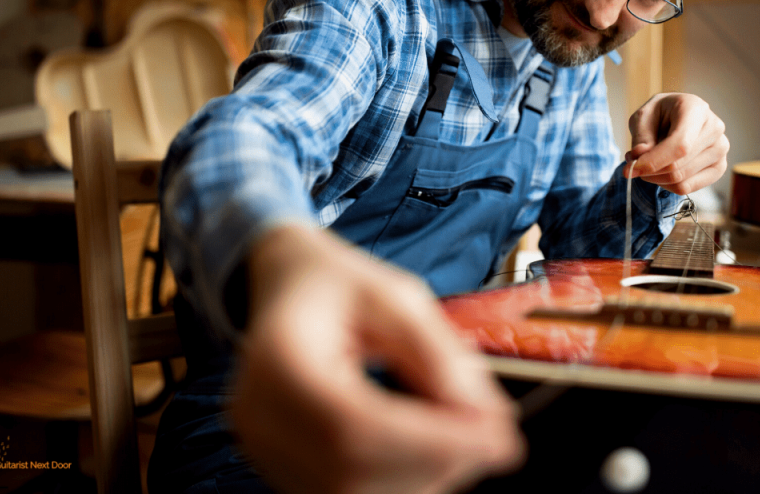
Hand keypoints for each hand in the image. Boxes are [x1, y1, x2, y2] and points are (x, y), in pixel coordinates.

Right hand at [229, 224, 523, 493]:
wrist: (289, 290)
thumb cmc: (341, 287)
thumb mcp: (398, 296)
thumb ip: (439, 354)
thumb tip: (485, 417)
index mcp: (279, 357)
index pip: (353, 425)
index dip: (432, 442)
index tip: (501, 436)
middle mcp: (259, 414)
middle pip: (351, 472)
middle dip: (438, 463)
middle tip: (496, 437)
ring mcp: (266, 450)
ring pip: (352, 493)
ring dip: (425, 478)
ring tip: (466, 435)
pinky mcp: (283, 469)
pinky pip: (348, 492)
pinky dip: (403, 480)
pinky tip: (433, 448)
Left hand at [624, 92, 728, 194]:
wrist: (677, 116)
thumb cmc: (660, 114)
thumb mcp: (643, 117)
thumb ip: (641, 137)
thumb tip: (640, 157)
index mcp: (696, 109)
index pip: (679, 145)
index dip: (653, 162)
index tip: (629, 169)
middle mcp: (714, 128)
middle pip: (677, 166)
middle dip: (648, 171)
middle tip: (631, 163)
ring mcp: (720, 150)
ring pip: (680, 180)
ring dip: (654, 178)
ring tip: (645, 162)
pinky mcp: (719, 167)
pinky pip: (687, 188)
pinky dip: (666, 185)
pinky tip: (659, 172)